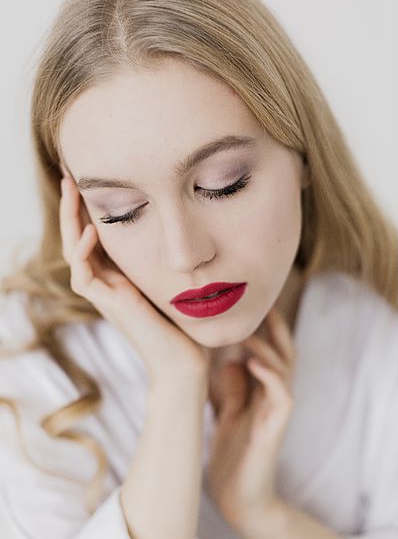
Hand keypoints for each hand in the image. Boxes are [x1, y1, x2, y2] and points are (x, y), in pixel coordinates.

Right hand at [59, 173, 209, 383]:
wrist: (185, 362)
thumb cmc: (186, 323)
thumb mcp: (175, 278)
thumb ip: (170, 258)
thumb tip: (187, 227)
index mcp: (121, 274)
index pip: (96, 236)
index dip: (91, 209)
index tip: (94, 180)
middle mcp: (108, 282)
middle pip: (78, 238)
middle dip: (73, 207)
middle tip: (71, 176)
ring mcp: (106, 295)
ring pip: (73, 253)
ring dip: (70, 221)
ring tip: (71, 190)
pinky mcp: (110, 307)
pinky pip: (83, 278)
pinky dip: (83, 253)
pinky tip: (91, 230)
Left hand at [206, 306, 295, 530]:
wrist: (239, 499)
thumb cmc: (234, 457)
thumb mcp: (229, 415)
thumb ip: (234, 389)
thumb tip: (230, 361)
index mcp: (262, 392)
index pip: (269, 351)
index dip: (264, 327)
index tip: (248, 302)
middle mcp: (273, 396)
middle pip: (283, 352)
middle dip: (275, 326)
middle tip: (261, 300)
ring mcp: (276, 411)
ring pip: (284, 368)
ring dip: (267, 346)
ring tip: (247, 328)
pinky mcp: (275, 427)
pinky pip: (282, 395)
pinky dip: (270, 376)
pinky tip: (251, 361)